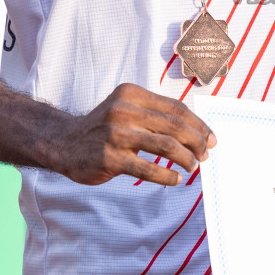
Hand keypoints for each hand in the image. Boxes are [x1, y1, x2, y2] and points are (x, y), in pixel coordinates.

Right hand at [51, 83, 214, 185]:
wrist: (63, 143)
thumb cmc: (103, 128)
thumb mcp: (125, 109)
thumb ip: (154, 115)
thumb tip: (195, 131)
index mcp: (132, 94)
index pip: (176, 108)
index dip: (198, 124)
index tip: (211, 138)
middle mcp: (124, 110)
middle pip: (175, 126)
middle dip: (197, 142)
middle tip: (205, 155)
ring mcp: (116, 135)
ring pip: (166, 146)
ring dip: (186, 159)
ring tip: (192, 167)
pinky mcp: (110, 158)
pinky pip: (148, 168)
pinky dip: (167, 176)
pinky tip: (174, 179)